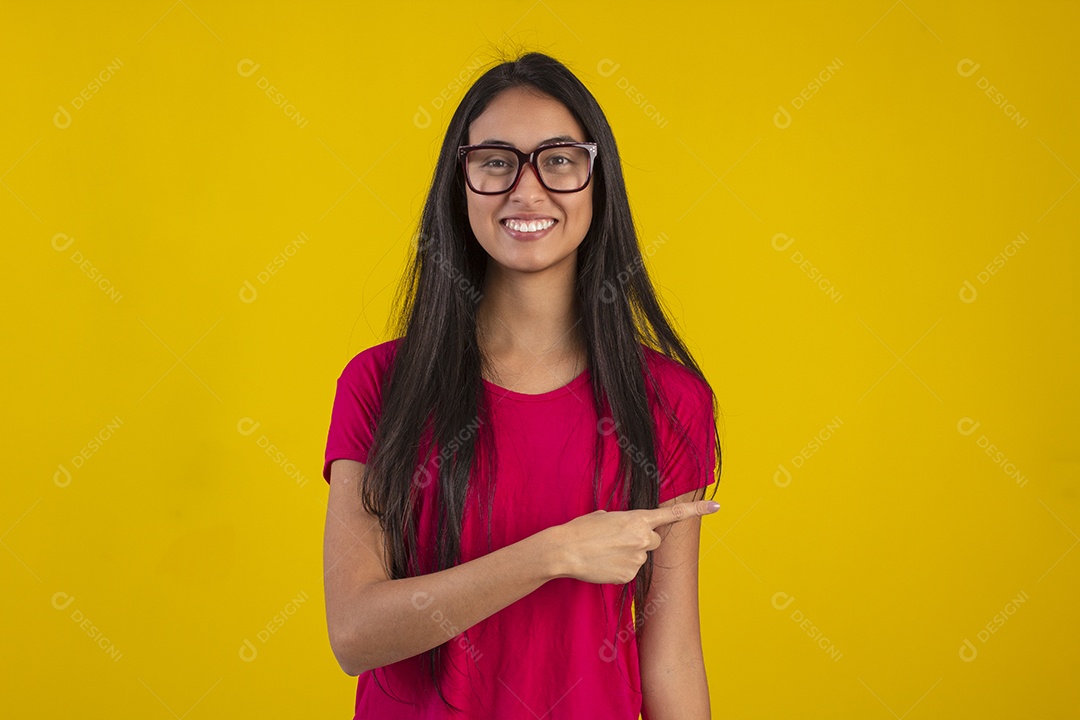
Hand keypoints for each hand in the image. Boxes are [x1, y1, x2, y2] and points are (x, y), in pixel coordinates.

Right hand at [551, 501, 719, 583]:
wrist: (565, 551)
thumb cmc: (581, 529)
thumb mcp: (604, 516)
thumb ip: (623, 521)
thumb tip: (626, 530)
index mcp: (638, 519)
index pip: (674, 514)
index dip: (697, 510)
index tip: (717, 507)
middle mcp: (643, 538)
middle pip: (654, 541)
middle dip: (641, 541)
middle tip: (618, 541)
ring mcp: (637, 559)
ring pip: (640, 558)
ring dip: (627, 556)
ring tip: (605, 553)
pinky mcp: (629, 576)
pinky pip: (630, 572)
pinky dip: (619, 569)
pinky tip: (603, 565)